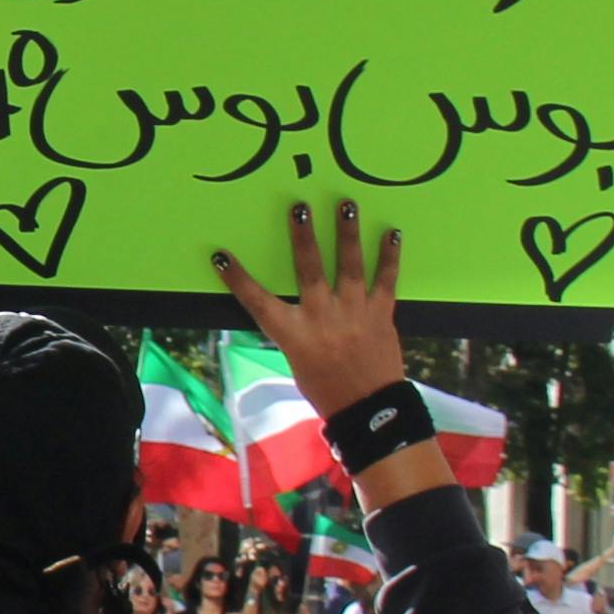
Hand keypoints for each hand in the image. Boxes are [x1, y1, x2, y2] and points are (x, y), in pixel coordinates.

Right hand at [212, 199, 407, 419]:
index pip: (258, 301)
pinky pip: (386, 280)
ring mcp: (354, 312)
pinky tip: (391, 233)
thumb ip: (295, 328)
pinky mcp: (381, 314)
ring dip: (347, 233)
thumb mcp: (297, 360)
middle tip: (299, 207)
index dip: (238, 279)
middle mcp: (322, 317)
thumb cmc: (325, 388)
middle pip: (309, 270)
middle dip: (303, 237)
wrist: (367, 409)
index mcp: (294, 333)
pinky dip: (390, 256)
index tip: (222, 256)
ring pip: (350, 265)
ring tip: (346, 204)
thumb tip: (292, 303)